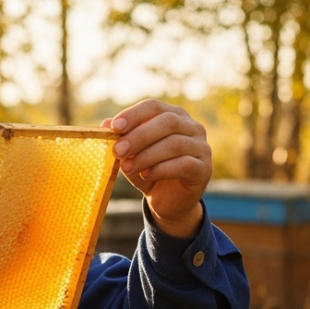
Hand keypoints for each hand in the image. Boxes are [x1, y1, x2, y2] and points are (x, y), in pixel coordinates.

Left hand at [102, 100, 211, 237]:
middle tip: (118, 150)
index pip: (154, 107)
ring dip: (147, 155)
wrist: (169, 201)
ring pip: (175, 144)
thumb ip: (122, 139)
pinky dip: (161, 169)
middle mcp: (192, 127)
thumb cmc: (150, 172)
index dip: (134, 115)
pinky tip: (146, 175)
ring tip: (128, 167)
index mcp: (174, 116)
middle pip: (167, 122)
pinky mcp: (204, 169)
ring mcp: (201, 147)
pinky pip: (184, 164)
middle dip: (139, 136)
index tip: (115, 127)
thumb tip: (106, 123)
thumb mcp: (132, 155)